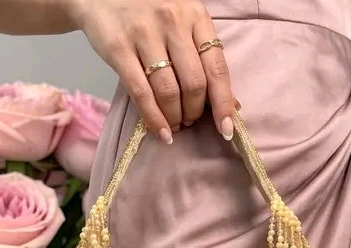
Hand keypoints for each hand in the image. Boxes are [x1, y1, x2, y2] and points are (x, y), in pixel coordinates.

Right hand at [71, 0, 235, 143]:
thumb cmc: (149, 11)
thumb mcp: (183, 22)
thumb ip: (203, 57)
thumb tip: (230, 104)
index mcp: (195, 15)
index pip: (217, 68)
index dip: (223, 103)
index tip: (226, 128)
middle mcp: (173, 22)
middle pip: (194, 84)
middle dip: (194, 112)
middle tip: (189, 120)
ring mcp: (145, 34)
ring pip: (169, 92)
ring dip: (174, 117)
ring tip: (174, 125)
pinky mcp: (119, 48)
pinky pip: (141, 93)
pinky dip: (153, 119)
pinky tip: (160, 132)